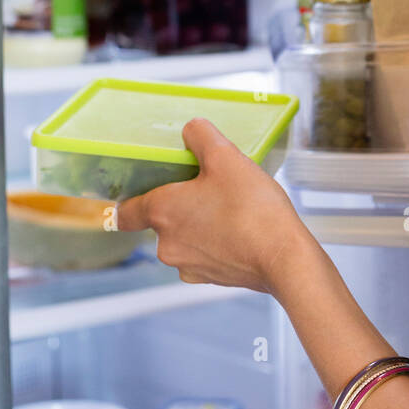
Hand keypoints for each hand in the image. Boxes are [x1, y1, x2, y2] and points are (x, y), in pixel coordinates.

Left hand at [115, 117, 311, 297]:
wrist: (284, 257)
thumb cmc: (252, 208)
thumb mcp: (227, 156)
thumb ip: (201, 136)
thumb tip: (191, 129)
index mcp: (162, 212)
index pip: (125, 213)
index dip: (128, 201)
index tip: (137, 193)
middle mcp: (167, 244)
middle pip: (162, 221)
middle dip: (182, 205)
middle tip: (209, 188)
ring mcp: (188, 266)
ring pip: (184, 238)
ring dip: (199, 224)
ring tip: (231, 208)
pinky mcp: (211, 279)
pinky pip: (205, 255)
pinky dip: (216, 243)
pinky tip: (240, 230)